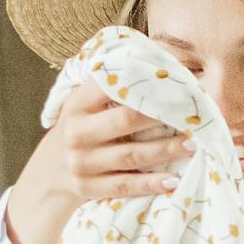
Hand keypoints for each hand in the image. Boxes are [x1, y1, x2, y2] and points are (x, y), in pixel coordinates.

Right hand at [4, 82, 193, 243]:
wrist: (50, 170)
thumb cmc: (81, 127)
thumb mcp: (85, 102)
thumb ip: (111, 84)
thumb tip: (160, 56)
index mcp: (78, 103)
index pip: (113, 86)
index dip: (146, 83)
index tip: (176, 81)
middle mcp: (76, 132)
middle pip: (126, 120)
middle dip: (162, 117)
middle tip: (193, 115)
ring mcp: (81, 162)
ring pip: (131, 155)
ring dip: (166, 151)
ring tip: (194, 145)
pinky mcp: (88, 188)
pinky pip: (125, 186)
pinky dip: (150, 184)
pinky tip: (173, 181)